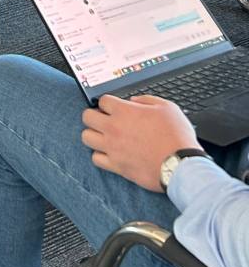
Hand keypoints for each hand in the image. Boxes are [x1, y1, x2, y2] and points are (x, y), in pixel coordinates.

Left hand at [81, 95, 199, 191]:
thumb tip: (134, 101)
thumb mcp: (167, 107)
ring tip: (104, 136)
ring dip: (93, 134)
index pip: (102, 100)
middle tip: (103, 119)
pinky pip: (96, 159)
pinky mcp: (116, 166)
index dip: (108, 103)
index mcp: (124, 112)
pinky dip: (100, 155)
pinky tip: (109, 153)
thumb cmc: (176, 137)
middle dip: (94, 115)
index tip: (113, 107)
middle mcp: (113, 128)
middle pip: (87, 117)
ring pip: (86, 137)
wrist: (181, 166)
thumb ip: (146, 100)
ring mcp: (112, 148)